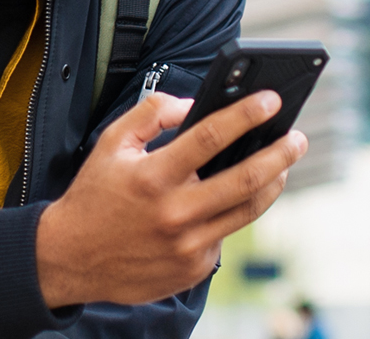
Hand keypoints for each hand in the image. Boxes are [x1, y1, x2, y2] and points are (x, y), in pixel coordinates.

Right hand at [36, 90, 306, 307]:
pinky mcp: (193, 269)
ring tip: (282, 164)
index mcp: (153, 176)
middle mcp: (174, 213)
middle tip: (296, 137)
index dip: (244, 114)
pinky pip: (224, 235)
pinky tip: (231, 198)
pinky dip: (232, 213)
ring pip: (246, 211)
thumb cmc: (95, 194)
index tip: (271, 99)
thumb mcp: (111, 143)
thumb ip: (151, 114)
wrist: (73, 257)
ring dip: (271, 184)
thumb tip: (192, 105)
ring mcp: (187, 246)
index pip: (210, 136)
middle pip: (244, 180)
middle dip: (279, 154)